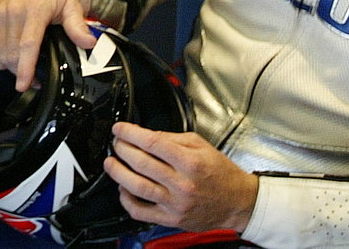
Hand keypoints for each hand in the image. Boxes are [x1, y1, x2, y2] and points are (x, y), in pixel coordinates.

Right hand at [0, 0, 95, 90]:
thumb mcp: (71, 4)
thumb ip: (78, 25)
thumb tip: (88, 43)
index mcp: (35, 10)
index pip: (27, 45)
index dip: (25, 68)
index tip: (24, 84)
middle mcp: (14, 12)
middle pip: (12, 53)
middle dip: (20, 72)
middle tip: (34, 80)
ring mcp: (1, 14)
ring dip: (9, 67)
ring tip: (22, 71)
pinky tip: (5, 61)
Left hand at [105, 124, 258, 233]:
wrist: (238, 202)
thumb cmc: (221, 174)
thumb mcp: (201, 146)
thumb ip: (173, 139)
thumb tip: (147, 136)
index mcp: (190, 162)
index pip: (153, 143)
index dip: (131, 134)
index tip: (120, 129)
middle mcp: (182, 184)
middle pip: (142, 164)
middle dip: (122, 150)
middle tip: (116, 143)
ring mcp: (176, 203)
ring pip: (138, 187)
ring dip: (118, 173)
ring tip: (111, 163)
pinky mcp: (172, 219)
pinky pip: (141, 212)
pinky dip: (127, 201)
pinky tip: (123, 190)